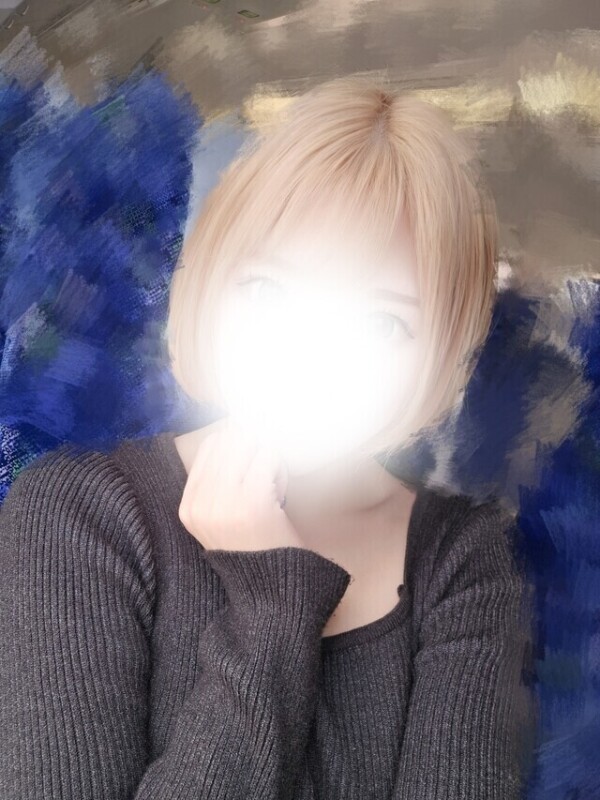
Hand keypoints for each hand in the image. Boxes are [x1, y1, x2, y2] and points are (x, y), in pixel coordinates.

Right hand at [178, 416, 302, 552]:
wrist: (270, 590)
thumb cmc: (252, 549)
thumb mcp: (220, 518)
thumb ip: (219, 480)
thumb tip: (239, 428)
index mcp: (188, 506)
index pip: (210, 446)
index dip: (237, 443)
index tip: (252, 463)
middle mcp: (200, 502)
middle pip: (230, 440)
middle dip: (254, 448)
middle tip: (265, 474)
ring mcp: (224, 500)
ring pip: (251, 444)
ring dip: (269, 459)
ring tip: (273, 486)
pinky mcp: (253, 500)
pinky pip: (269, 456)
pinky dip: (280, 470)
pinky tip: (280, 493)